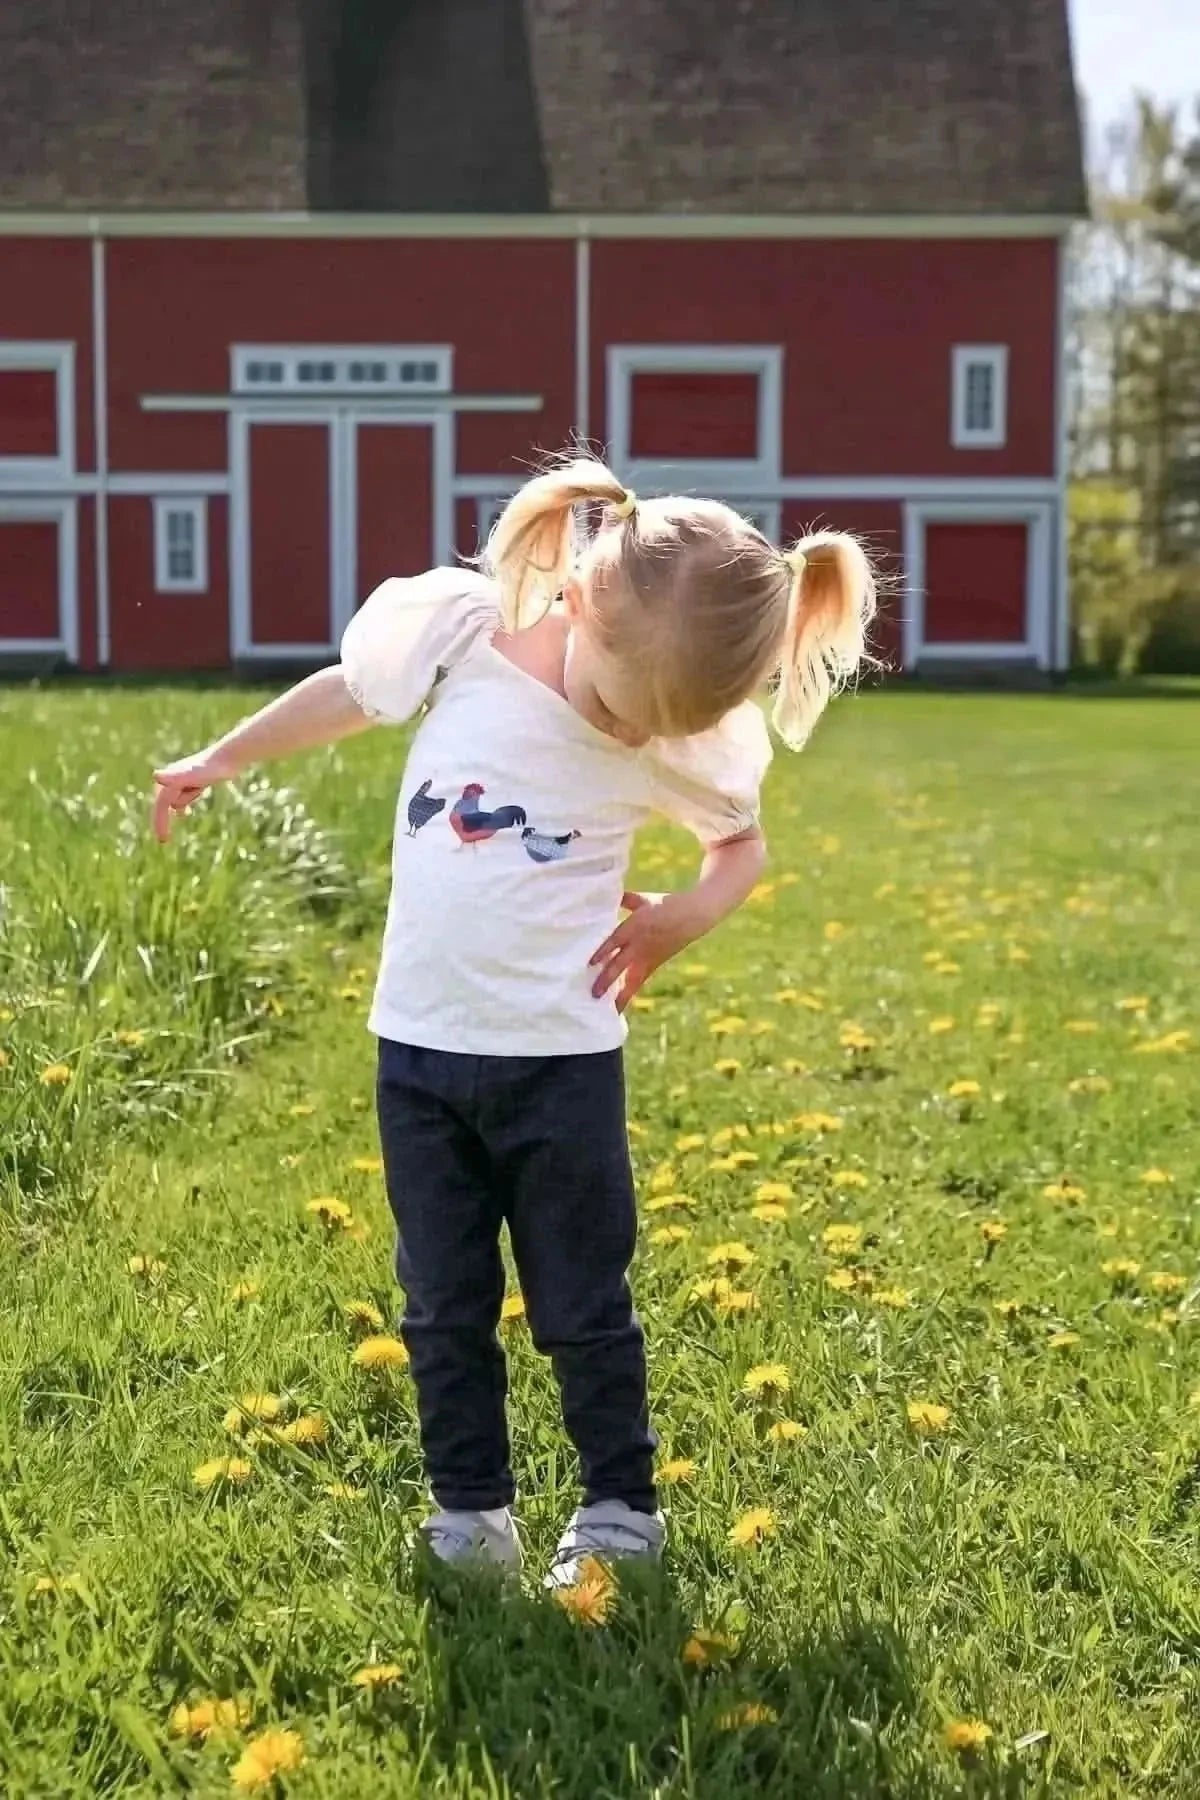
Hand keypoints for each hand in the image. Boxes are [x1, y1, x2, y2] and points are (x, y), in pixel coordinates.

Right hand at [151, 746, 240, 842]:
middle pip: (164, 803)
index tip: (163, 840)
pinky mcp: (195, 779)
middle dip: (161, 820)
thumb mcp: (192, 774)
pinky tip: (185, 813)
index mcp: (170, 780)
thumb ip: (174, 776)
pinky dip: (182, 804)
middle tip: (163, 840)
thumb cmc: (211, 768)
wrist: (229, 756)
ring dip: (173, 811)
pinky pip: (184, 795)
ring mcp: (184, 778)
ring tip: (171, 827)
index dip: (160, 822)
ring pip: (173, 800)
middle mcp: (173, 777)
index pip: (161, 805)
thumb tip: (156, 776)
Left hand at [590, 890, 701, 1011]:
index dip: (603, 952)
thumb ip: (624, 900)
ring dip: (618, 995)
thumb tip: (604, 897)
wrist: (694, 916)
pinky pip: (638, 982)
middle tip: (593, 994)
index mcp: (636, 925)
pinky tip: (617, 1006)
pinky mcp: (654, 965)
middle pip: (620, 964)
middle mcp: (640, 945)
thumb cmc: (666, 904)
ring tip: (607, 1010)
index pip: (615, 941)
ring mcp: (648, 957)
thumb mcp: (644, 899)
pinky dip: (628, 994)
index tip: (591, 963)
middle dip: (606, 980)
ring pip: (631, 980)